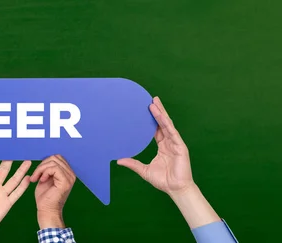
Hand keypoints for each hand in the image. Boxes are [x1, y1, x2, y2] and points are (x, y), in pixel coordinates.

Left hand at [30, 155, 75, 228]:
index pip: (57, 157)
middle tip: (35, 176)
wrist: (46, 210)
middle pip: (55, 157)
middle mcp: (71, 174)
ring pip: (53, 162)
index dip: (45, 162)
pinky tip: (41, 180)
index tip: (37, 172)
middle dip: (42, 165)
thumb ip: (47, 168)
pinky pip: (54, 168)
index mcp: (67, 172)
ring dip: (41, 169)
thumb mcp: (45, 178)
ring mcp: (69, 178)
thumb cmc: (45, 196)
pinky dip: (44, 172)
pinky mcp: (65, 181)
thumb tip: (44, 157)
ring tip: (36, 178)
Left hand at [117, 97, 219, 227]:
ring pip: (167, 125)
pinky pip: (172, 132)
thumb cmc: (163, 180)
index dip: (151, 119)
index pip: (156, 129)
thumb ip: (133, 163)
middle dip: (157, 111)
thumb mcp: (144, 170)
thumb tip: (118, 160)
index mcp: (163, 146)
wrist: (175, 189)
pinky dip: (166, 123)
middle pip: (162, 123)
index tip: (145, 109)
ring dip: (160, 113)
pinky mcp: (180, 146)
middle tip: (150, 99)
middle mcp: (169, 142)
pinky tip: (160, 115)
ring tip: (154, 102)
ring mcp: (175, 143)